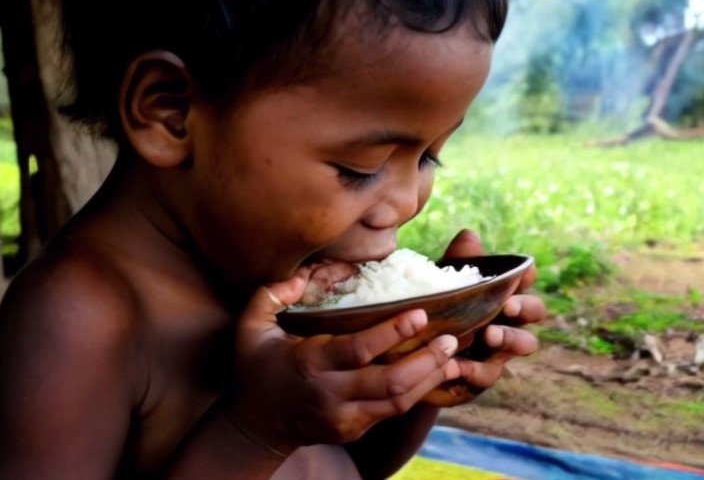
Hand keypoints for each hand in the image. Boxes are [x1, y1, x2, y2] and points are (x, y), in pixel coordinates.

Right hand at [225, 275, 462, 455]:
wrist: (255, 426)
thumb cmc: (255, 369)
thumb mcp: (250, 328)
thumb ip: (271, 295)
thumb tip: (300, 275)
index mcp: (309, 365)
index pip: (358, 350)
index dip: (392, 332)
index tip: (421, 313)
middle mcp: (331, 395)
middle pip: (389, 382)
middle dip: (426, 360)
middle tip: (451, 337)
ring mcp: (345, 417)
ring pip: (398, 402)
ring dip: (430, 378)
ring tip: (453, 355)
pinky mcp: (354, 429)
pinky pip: (392, 412)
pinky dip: (418, 393)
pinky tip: (436, 374)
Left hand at [427, 229, 544, 405]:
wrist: (405, 357)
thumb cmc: (432, 310)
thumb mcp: (441, 285)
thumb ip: (457, 263)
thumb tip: (469, 234)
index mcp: (500, 293)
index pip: (524, 281)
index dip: (528, 275)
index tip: (524, 271)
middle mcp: (508, 320)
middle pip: (534, 311)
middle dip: (525, 307)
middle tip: (507, 306)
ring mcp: (498, 349)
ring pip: (523, 343)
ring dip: (509, 338)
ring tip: (488, 335)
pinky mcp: (481, 376)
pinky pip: (487, 374)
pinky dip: (473, 369)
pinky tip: (455, 364)